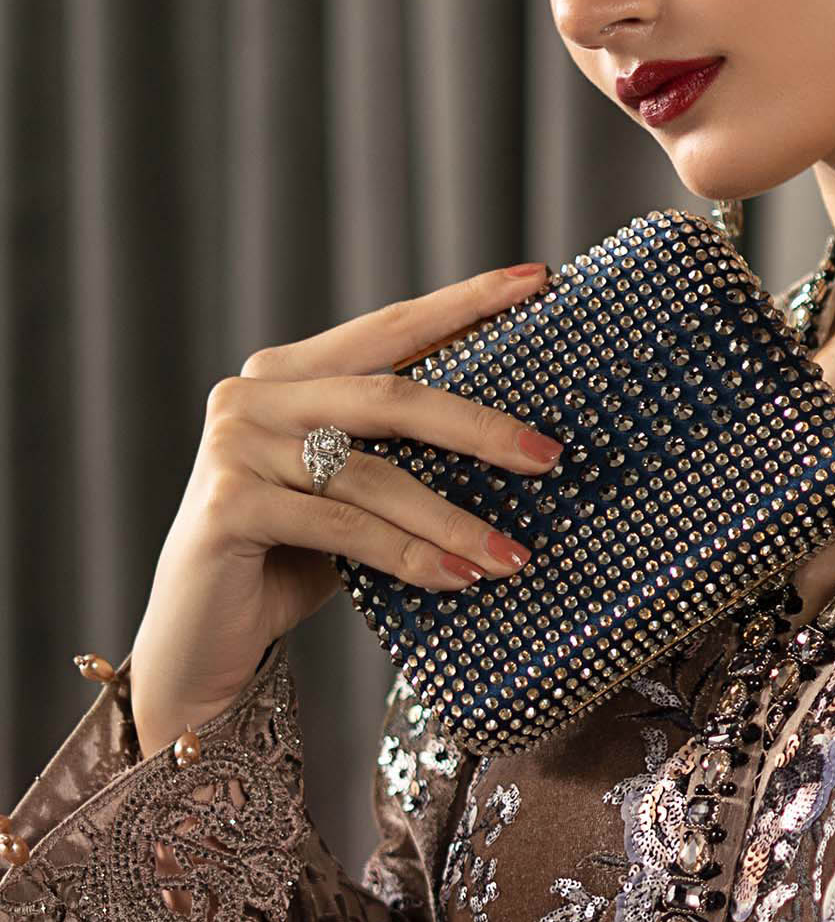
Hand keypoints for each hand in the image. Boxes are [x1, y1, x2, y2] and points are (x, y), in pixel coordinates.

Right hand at [127, 261, 564, 756]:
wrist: (199, 640)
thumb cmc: (290, 561)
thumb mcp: (351, 495)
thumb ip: (398, 456)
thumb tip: (518, 448)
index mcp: (288, 373)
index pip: (390, 328)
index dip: (465, 303)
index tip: (539, 281)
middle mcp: (253, 394)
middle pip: (390, 397)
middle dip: (479, 428)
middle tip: (548, 457)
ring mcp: (235, 445)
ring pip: (373, 475)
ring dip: (453, 520)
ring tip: (511, 556)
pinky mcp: (230, 504)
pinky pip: (344, 528)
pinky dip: (409, 555)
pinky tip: (457, 580)